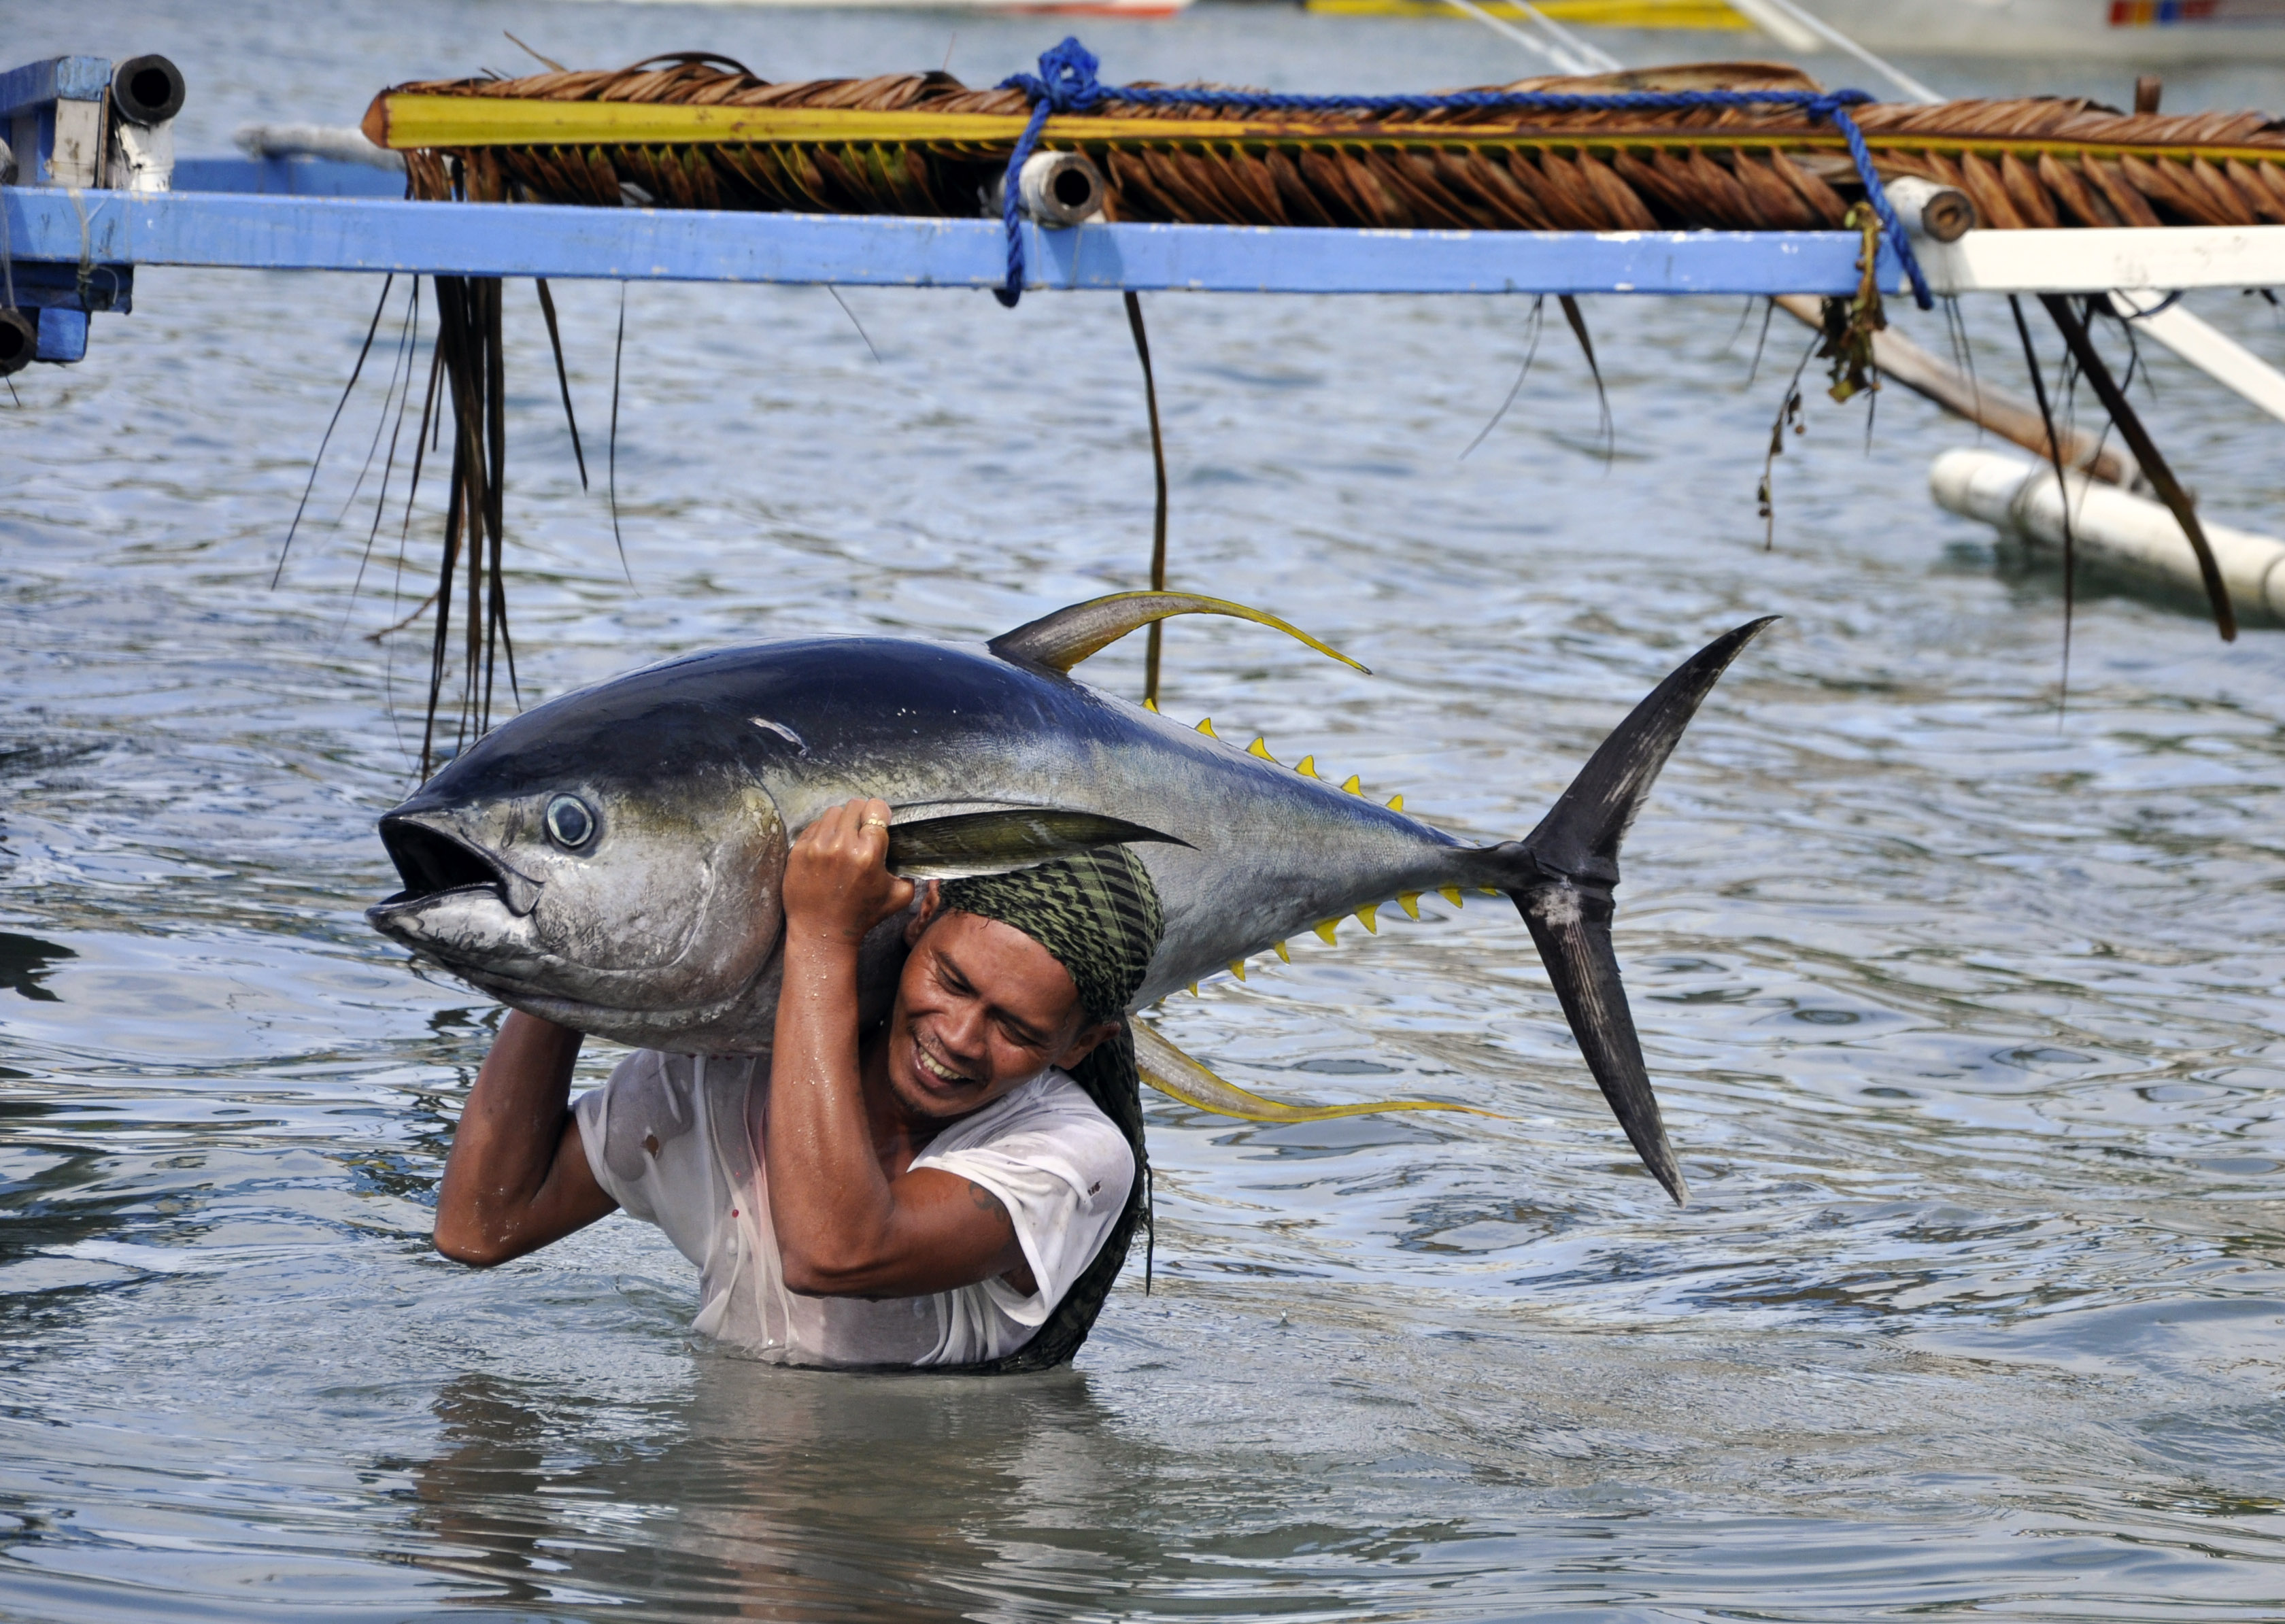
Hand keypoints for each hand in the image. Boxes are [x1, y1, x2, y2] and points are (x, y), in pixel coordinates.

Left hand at [781, 798, 916, 948]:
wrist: (822, 933)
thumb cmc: (861, 916)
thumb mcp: (899, 897)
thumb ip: (913, 874)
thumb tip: (915, 855)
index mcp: (869, 853)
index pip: (876, 809)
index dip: (880, 813)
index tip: (878, 821)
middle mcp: (842, 845)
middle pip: (854, 806)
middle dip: (861, 815)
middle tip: (861, 830)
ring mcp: (817, 846)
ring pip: (833, 812)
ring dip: (841, 822)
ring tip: (843, 838)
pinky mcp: (799, 850)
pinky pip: (814, 826)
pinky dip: (823, 832)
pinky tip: (827, 848)